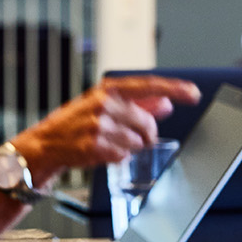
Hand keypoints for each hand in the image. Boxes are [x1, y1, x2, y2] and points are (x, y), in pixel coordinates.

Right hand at [11, 76, 199, 181]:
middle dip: (146, 134)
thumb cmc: (77, 121)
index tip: (194, 93)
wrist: (47, 141)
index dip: (175, 88)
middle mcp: (104, 104)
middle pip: (147, 123)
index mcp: (109, 90)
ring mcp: (98, 125)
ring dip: (131, 147)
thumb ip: (140, 103)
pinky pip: (123, 155)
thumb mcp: (106, 105)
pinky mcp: (94, 145)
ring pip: (137, 142)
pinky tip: (103, 150)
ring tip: (111, 142)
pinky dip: (118, 156)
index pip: (149, 85)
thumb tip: (167, 102)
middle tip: (134, 136)